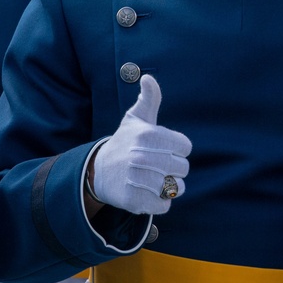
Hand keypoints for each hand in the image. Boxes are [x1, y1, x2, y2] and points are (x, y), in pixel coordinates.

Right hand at [91, 75, 191, 214]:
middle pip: (183, 168)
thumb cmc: (124, 142)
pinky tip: (147, 193)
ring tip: (152, 179)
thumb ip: (149, 98)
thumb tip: (148, 78)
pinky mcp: (133, 201)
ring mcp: (137, 180)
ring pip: (176, 187)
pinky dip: (160, 202)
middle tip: (156, 166)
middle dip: (174, 169)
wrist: (97, 171)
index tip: (162, 149)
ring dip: (168, 186)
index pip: (186, 147)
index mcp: (148, 135)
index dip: (177, 150)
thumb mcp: (135, 119)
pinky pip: (165, 205)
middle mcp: (142, 156)